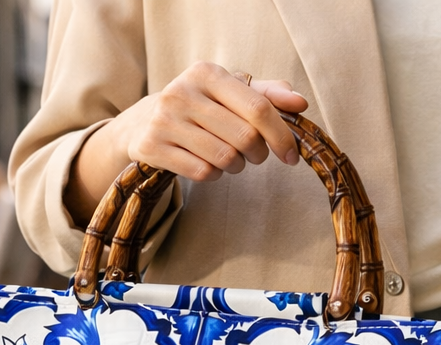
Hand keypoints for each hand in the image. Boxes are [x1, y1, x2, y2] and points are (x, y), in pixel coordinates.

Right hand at [66, 63, 307, 222]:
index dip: (281, 136)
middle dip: (257, 155)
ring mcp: (165, 120)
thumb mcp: (227, 93)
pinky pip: (201, 172)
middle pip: (244, 138)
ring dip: (235, 167)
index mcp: (207, 73)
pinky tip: (207, 166)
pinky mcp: (152, 147)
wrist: (140, 124)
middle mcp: (183, 92)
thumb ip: (265, 95)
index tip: (291, 156)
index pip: (258, 108)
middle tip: (254, 157)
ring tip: (229, 161)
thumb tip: (300, 104)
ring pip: (224, 158)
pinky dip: (212, 175)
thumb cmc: (197, 109)